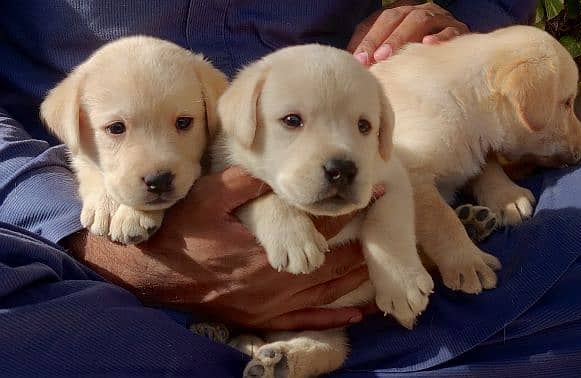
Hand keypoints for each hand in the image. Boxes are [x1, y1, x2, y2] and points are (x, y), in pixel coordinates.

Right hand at [67, 166, 384, 330]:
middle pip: (334, 262)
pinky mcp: (262, 319)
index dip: (354, 210)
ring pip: (327, 292)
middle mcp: (275, 280)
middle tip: (393, 229)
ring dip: (357, 277)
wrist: (151, 278)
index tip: (380, 190)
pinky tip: (357, 314)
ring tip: (386, 265)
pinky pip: (306, 322)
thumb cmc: (180, 233)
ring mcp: (270, 303)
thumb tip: (271, 169)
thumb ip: (240, 184)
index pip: (323, 227)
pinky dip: (334, 318)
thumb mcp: (204, 199)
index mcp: (268, 247)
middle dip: (366, 244)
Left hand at [348, 0, 468, 64]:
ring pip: (420, 19)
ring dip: (403, 37)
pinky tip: (427, 45)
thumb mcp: (393, 49)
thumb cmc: (418, 53)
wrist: (457, 55)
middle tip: (374, 58)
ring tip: (389, 55)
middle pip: (398, 16)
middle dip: (383, 37)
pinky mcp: (458, 29)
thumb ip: (373, 51)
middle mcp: (420, 11)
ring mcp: (440, 18)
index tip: (358, 58)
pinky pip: (449, 30)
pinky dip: (438, 37)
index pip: (380, 19)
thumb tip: (354, 63)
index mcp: (402, 12)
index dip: (368, 38)